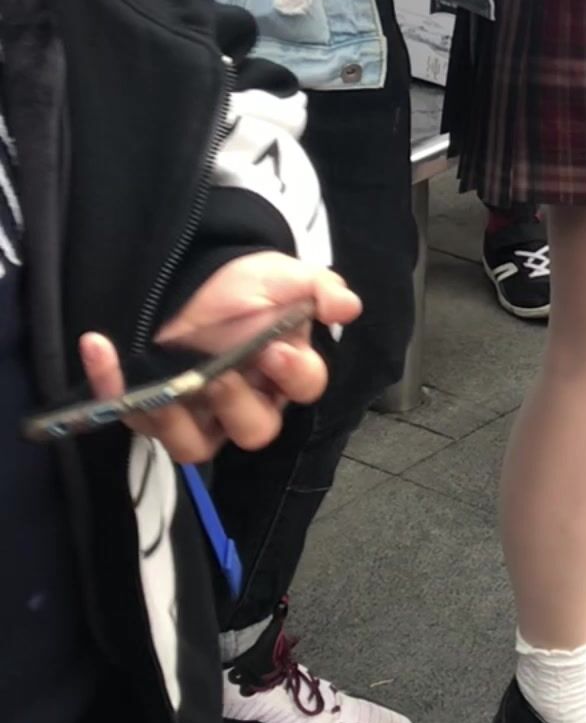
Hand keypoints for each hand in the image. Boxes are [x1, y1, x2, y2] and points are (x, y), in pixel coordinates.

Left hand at [78, 254, 358, 466]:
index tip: (276, 350)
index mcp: (286, 371)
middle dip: (238, 405)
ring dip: (177, 420)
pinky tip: (101, 347)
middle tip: (220, 376)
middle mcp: (247, 402)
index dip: (294, 376)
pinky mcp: (153, 412)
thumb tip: (348, 306)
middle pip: (254, 430)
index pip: (305, 387)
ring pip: (194, 446)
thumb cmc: (243, 286)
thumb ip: (316, 288)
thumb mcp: (282, 276)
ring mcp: (199, 414)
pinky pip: (133, 417)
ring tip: (165, 388)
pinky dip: (112, 387)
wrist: (193, 276)